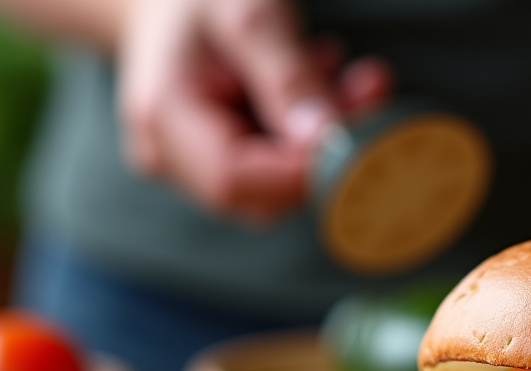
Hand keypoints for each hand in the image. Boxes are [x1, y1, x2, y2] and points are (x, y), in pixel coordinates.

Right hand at [118, 0, 391, 222]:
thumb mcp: (250, 13)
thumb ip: (289, 76)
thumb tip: (326, 138)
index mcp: (162, 117)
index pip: (232, 180)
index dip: (300, 170)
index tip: (359, 130)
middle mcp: (167, 155)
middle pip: (259, 193)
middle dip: (322, 147)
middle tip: (368, 84)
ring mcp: (187, 165)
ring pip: (274, 185)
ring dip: (319, 134)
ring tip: (331, 64)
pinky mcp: (212, 161)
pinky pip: (271, 169)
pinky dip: (304, 131)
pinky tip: (312, 77)